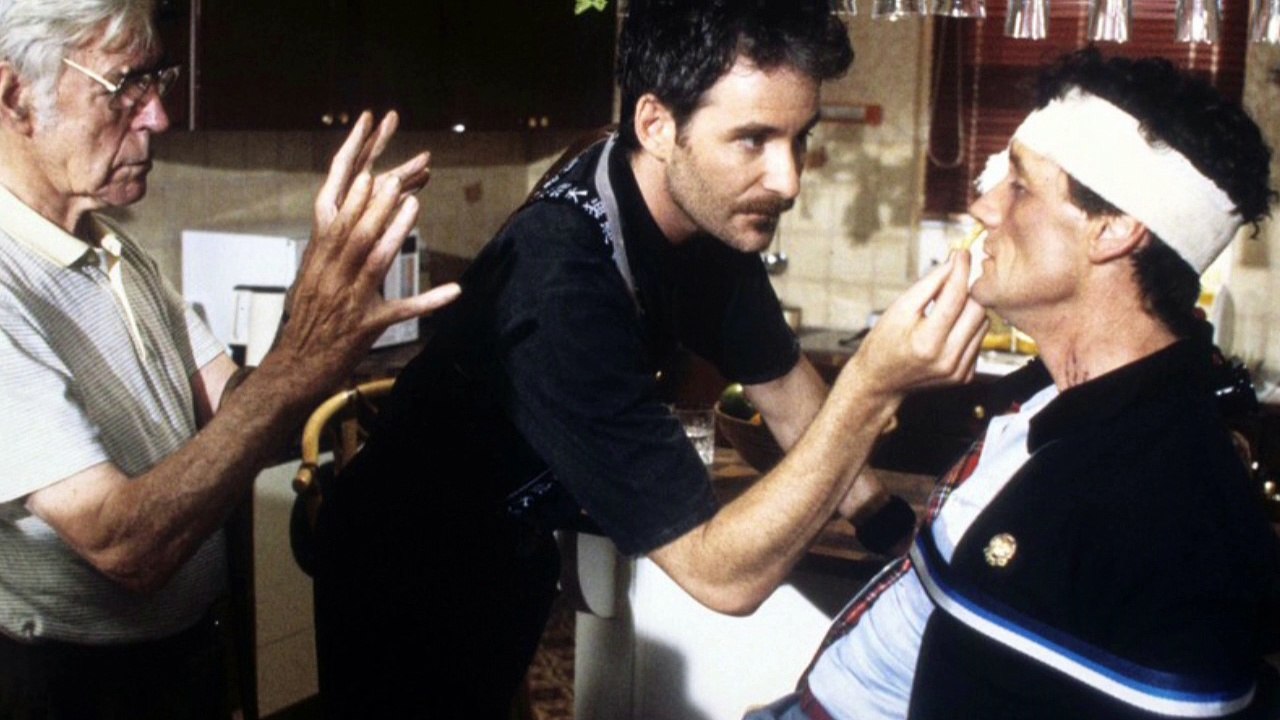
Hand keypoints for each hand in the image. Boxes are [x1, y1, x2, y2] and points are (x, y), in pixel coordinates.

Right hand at [270, 111, 460, 389]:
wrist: (292, 367)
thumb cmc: (311, 317)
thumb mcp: (317, 272)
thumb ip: (338, 241)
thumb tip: (363, 208)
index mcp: (319, 251)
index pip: (333, 193)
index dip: (352, 157)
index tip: (369, 125)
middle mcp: (330, 268)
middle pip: (353, 222)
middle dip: (375, 194)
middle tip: (399, 169)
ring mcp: (347, 296)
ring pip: (370, 257)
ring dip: (391, 230)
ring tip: (413, 204)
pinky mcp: (365, 325)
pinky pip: (401, 311)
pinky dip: (428, 302)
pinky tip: (454, 292)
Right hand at [845, 251, 987, 399]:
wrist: (880, 380)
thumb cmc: (884, 342)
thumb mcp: (900, 308)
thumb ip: (930, 284)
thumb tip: (955, 261)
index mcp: (927, 342)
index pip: (955, 297)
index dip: (960, 270)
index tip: (961, 253)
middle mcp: (947, 359)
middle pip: (976, 309)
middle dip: (967, 290)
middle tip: (952, 281)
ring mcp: (957, 371)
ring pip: (982, 324)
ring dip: (969, 310)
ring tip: (945, 309)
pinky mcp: (964, 376)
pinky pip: (978, 340)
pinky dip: (968, 328)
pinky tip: (948, 329)